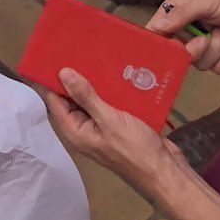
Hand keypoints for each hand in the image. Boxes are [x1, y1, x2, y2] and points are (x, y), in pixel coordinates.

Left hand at [43, 68, 190, 194]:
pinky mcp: (121, 124)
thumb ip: (86, 97)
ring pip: (95, 99)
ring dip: (98, 81)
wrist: (166, 170)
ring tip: (98, 54)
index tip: (55, 55)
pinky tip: (120, 71)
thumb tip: (63, 73)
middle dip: (77, 77)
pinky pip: (113, 103)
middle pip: (74, 99)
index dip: (53, 80)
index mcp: (75, 131)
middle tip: (79, 48)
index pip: (55, 101)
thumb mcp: (108, 120)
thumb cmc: (134, 149)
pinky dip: (115, 90)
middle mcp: (86, 128)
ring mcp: (104, 127)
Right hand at [146, 0, 219, 74]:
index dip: (159, 44)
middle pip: (177, 54)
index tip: (169, 48)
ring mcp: (204, 46)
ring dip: (217, 50)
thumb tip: (156, 27)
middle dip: (195, 49)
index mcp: (176, 13)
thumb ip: (181, 15)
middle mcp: (187, 31)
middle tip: (205, 39)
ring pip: (199, 64)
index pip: (156, 32)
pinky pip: (217, 68)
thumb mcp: (205, 1)